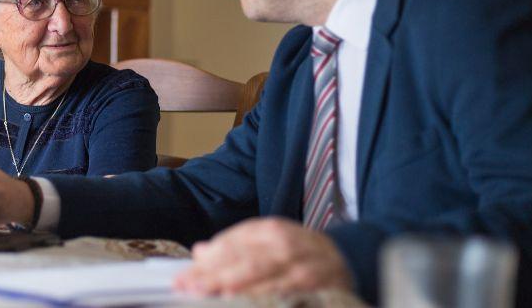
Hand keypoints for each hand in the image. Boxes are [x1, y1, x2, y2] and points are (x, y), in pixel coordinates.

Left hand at [174, 217, 352, 296]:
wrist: (349, 258)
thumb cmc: (298, 253)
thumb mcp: (265, 243)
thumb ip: (233, 247)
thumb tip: (200, 251)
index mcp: (268, 230)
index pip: (230, 246)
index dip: (205, 263)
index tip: (183, 278)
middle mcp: (284, 243)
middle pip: (243, 260)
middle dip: (213, 276)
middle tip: (189, 288)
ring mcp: (301, 263)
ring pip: (264, 275)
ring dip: (236, 286)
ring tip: (213, 294)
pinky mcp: (316, 283)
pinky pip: (287, 292)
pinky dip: (267, 296)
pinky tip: (246, 302)